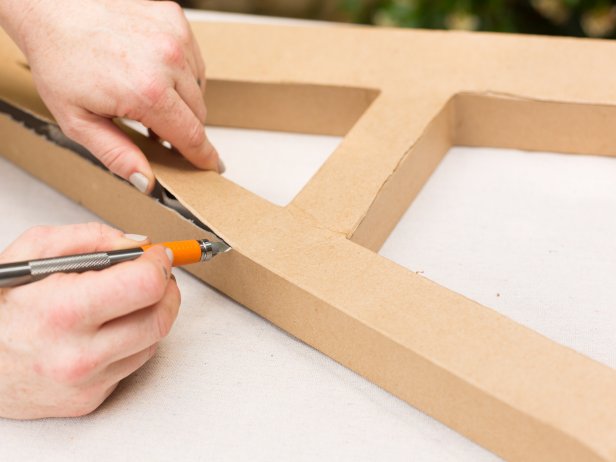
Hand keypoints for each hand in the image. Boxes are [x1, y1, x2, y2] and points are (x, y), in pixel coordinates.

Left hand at [0, 0, 221, 192]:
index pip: (192, 135)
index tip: (213, 166)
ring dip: (182, 100)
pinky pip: (193, 60)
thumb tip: (147, 181)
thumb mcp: (79, 121)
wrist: (52, 11)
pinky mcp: (175, 20)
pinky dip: (180, 72)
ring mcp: (174, 37)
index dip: (203, 156)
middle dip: (183, 128)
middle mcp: (168, 61)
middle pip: (198, 113)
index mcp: (147, 91)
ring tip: (149, 96)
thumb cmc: (61, 61)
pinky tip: (154, 71)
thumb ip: (117, 154)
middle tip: (157, 130)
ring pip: (198, 88)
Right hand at [0, 223, 179, 418]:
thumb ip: (87, 238)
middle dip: (167, 289)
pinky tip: (110, 328)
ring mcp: (86, 383)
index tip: (157, 255)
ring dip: (152, 313)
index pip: (144, 286)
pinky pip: (134, 362)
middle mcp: (78, 355)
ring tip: (128, 299)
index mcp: (62, 311)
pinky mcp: (90, 400)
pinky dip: (133, 339)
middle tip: (157, 275)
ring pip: (152, 341)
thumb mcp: (30, 254)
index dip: (158, 264)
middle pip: (159, 318)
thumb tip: (136, 244)